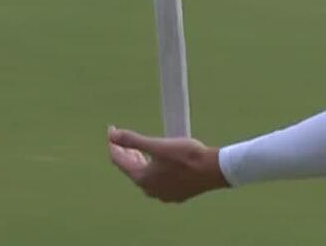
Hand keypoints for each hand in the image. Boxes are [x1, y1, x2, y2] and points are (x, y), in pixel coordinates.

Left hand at [107, 126, 229, 203]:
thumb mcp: (158, 145)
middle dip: (126, 153)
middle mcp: (151, 190)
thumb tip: (112, 135)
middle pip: (132, 169)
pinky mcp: (176, 194)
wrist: (213, 170)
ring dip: (140, 162)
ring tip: (140, 150)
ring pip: (146, 176)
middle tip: (122, 140)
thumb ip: (133, 140)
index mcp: (143, 179)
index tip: (112, 131)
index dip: (114, 144)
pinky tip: (161, 164)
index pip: (120, 161)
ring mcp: (164, 194)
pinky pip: (159, 181)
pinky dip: (155, 170)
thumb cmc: (186, 156)